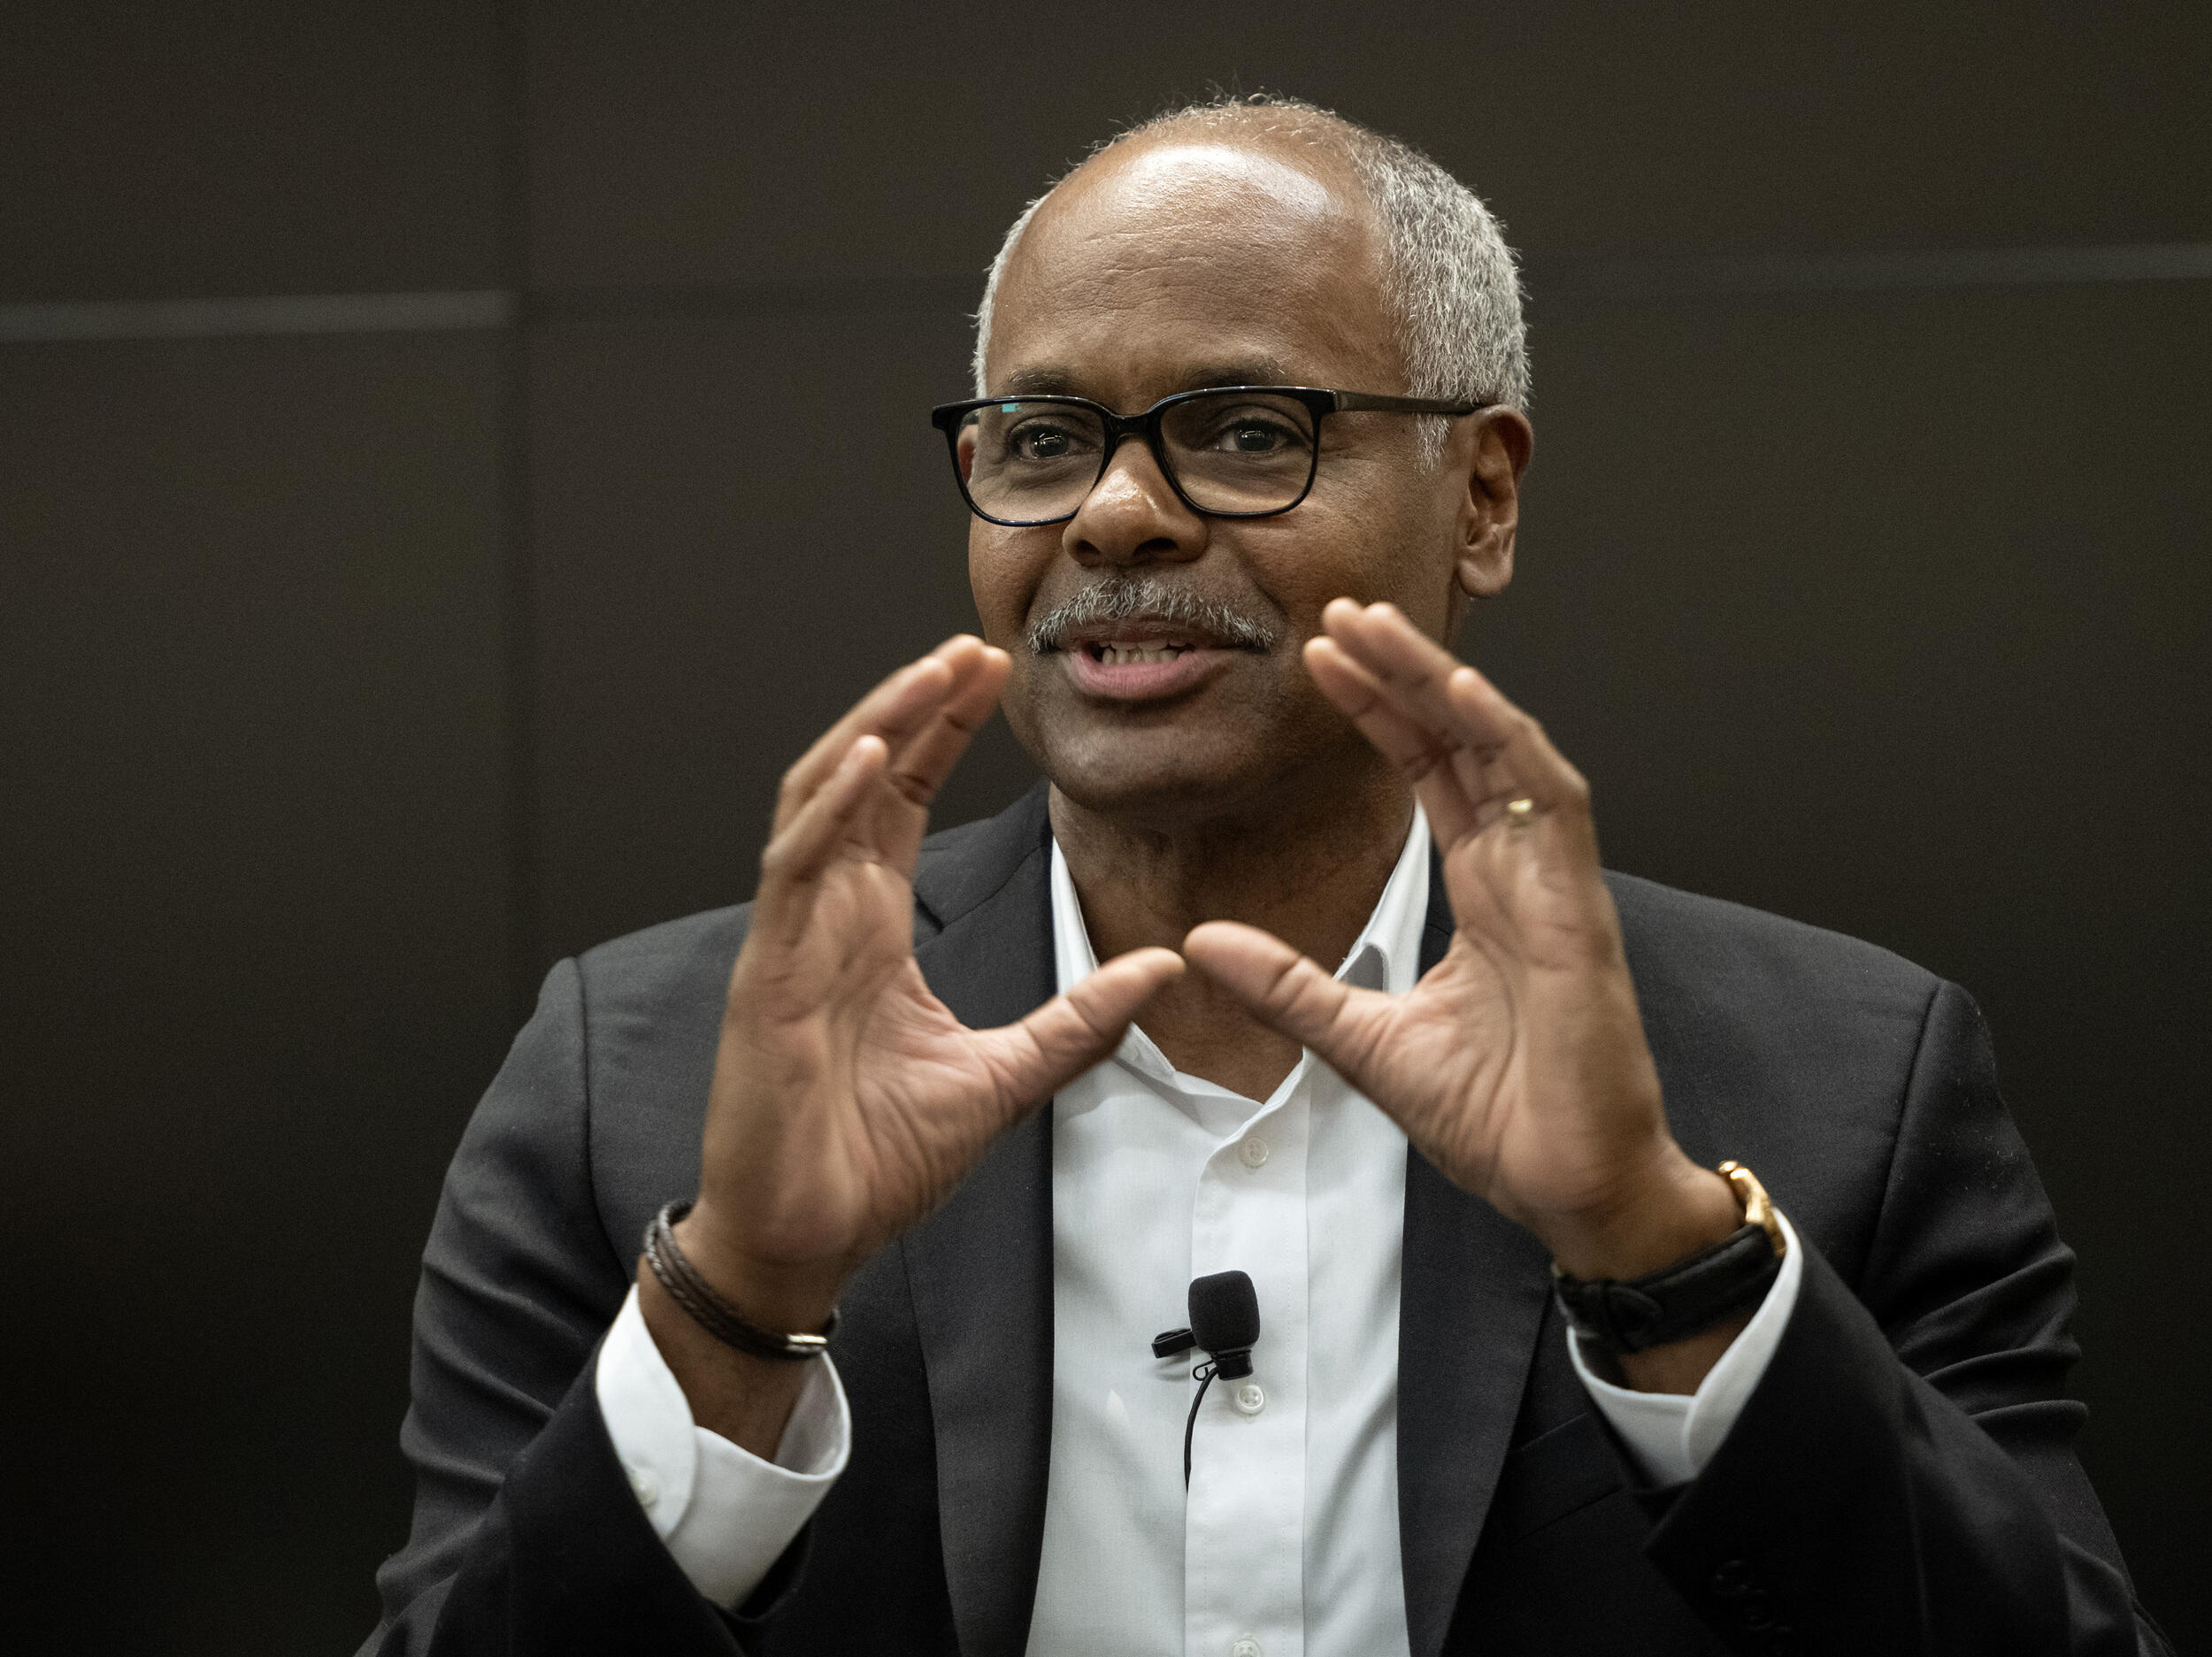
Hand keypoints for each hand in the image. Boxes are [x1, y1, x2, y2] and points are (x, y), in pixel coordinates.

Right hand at [682, 636, 1183, 1331]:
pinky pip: (793, 867)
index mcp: (872, 928)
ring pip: (824, 796)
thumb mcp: (1006, 1077)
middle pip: (866, 775)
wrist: (809, 1236)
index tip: (991, 675)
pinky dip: (830, 805)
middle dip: (918, 705)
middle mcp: (827, 914)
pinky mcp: (765, 973)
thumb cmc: (876, 1157)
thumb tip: (1162, 969)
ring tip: (933, 672)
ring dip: (879, 726)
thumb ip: (1080, 1021)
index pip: (906, 800)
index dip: (944, 732)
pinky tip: (875, 757)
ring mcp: (791, 936)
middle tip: (975, 646)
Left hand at [1184, 601, 1738, 1285]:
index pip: (1428, 772)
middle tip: (1341, 612)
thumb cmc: (1499, 1118)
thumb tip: (1200, 942)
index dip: (1379, 711)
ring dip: (1444, 684)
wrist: (1569, 1189)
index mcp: (1482, 892)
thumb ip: (1287, 986)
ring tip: (1384, 630)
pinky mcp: (1579, 915)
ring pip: (1502, 751)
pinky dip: (1508, 745)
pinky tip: (1463, 696)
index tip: (1320, 660)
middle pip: (1461, 742)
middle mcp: (1522, 873)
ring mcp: (1555, 886)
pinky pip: (1551, 806)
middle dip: (1402, 672)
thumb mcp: (1362, 1044)